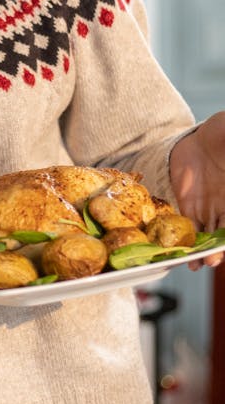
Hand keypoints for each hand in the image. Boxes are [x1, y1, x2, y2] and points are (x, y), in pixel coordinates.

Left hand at [169, 112, 224, 268]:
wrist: (203, 140)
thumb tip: (223, 190)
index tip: (224, 248)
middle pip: (223, 236)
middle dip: (218, 251)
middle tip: (213, 261)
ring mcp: (208, 209)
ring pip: (207, 236)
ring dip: (203, 252)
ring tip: (198, 263)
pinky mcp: (189, 205)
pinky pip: (188, 226)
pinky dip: (186, 240)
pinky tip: (182, 254)